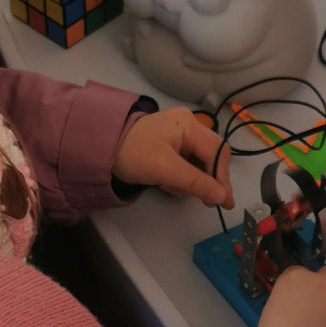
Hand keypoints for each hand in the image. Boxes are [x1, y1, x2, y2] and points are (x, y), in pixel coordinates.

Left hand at [113, 108, 233, 208]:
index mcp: (188, 124)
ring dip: (190, 180)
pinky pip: (187, 165)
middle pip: (211, 156)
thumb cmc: (133, 155)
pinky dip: (180, 178)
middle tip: (208, 202)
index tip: (224, 201)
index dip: (221, 177)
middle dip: (206, 179)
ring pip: (200, 164)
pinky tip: (166, 183)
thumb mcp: (165, 170)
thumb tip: (222, 196)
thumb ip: (195, 182)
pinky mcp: (171, 148)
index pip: (216, 151)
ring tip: (171, 187)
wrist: (101, 152)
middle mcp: (188, 126)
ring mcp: (180, 136)